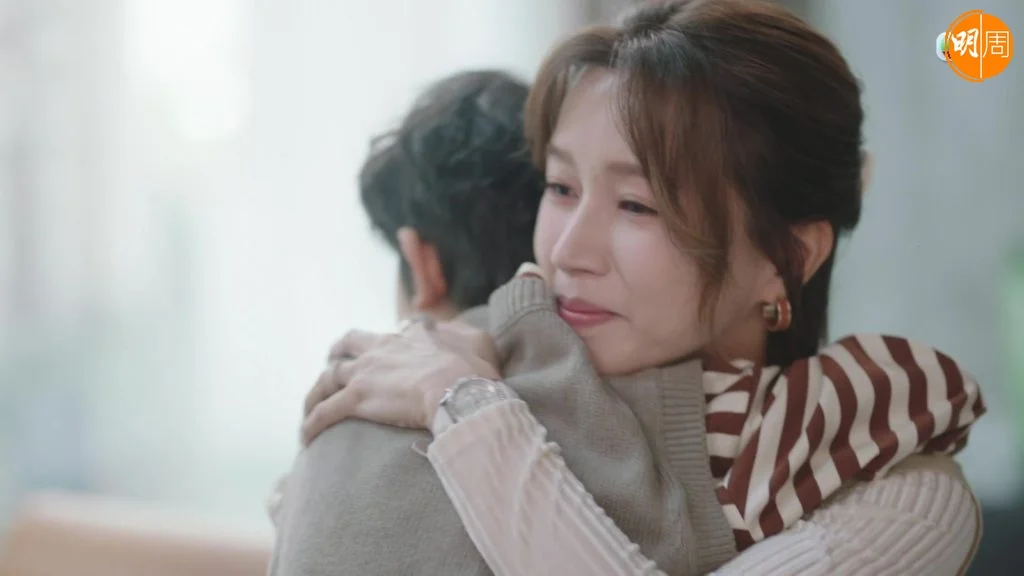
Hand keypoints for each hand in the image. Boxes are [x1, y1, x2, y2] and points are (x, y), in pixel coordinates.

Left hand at [300, 319, 499, 444]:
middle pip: (347, 344)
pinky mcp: (356, 399)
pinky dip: (311, 424)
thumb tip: (454, 334)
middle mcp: (381, 349)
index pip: (391, 333)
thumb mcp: (480, 343)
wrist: (458, 390)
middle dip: (337, 352)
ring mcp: (365, 373)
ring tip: (310, 409)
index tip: (384, 352)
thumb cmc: (474, 371)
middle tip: (333, 362)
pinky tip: (306, 438)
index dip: (385, 343)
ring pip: (326, 379)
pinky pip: (323, 412)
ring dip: (315, 393)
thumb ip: (465, 335)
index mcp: (410, 336)